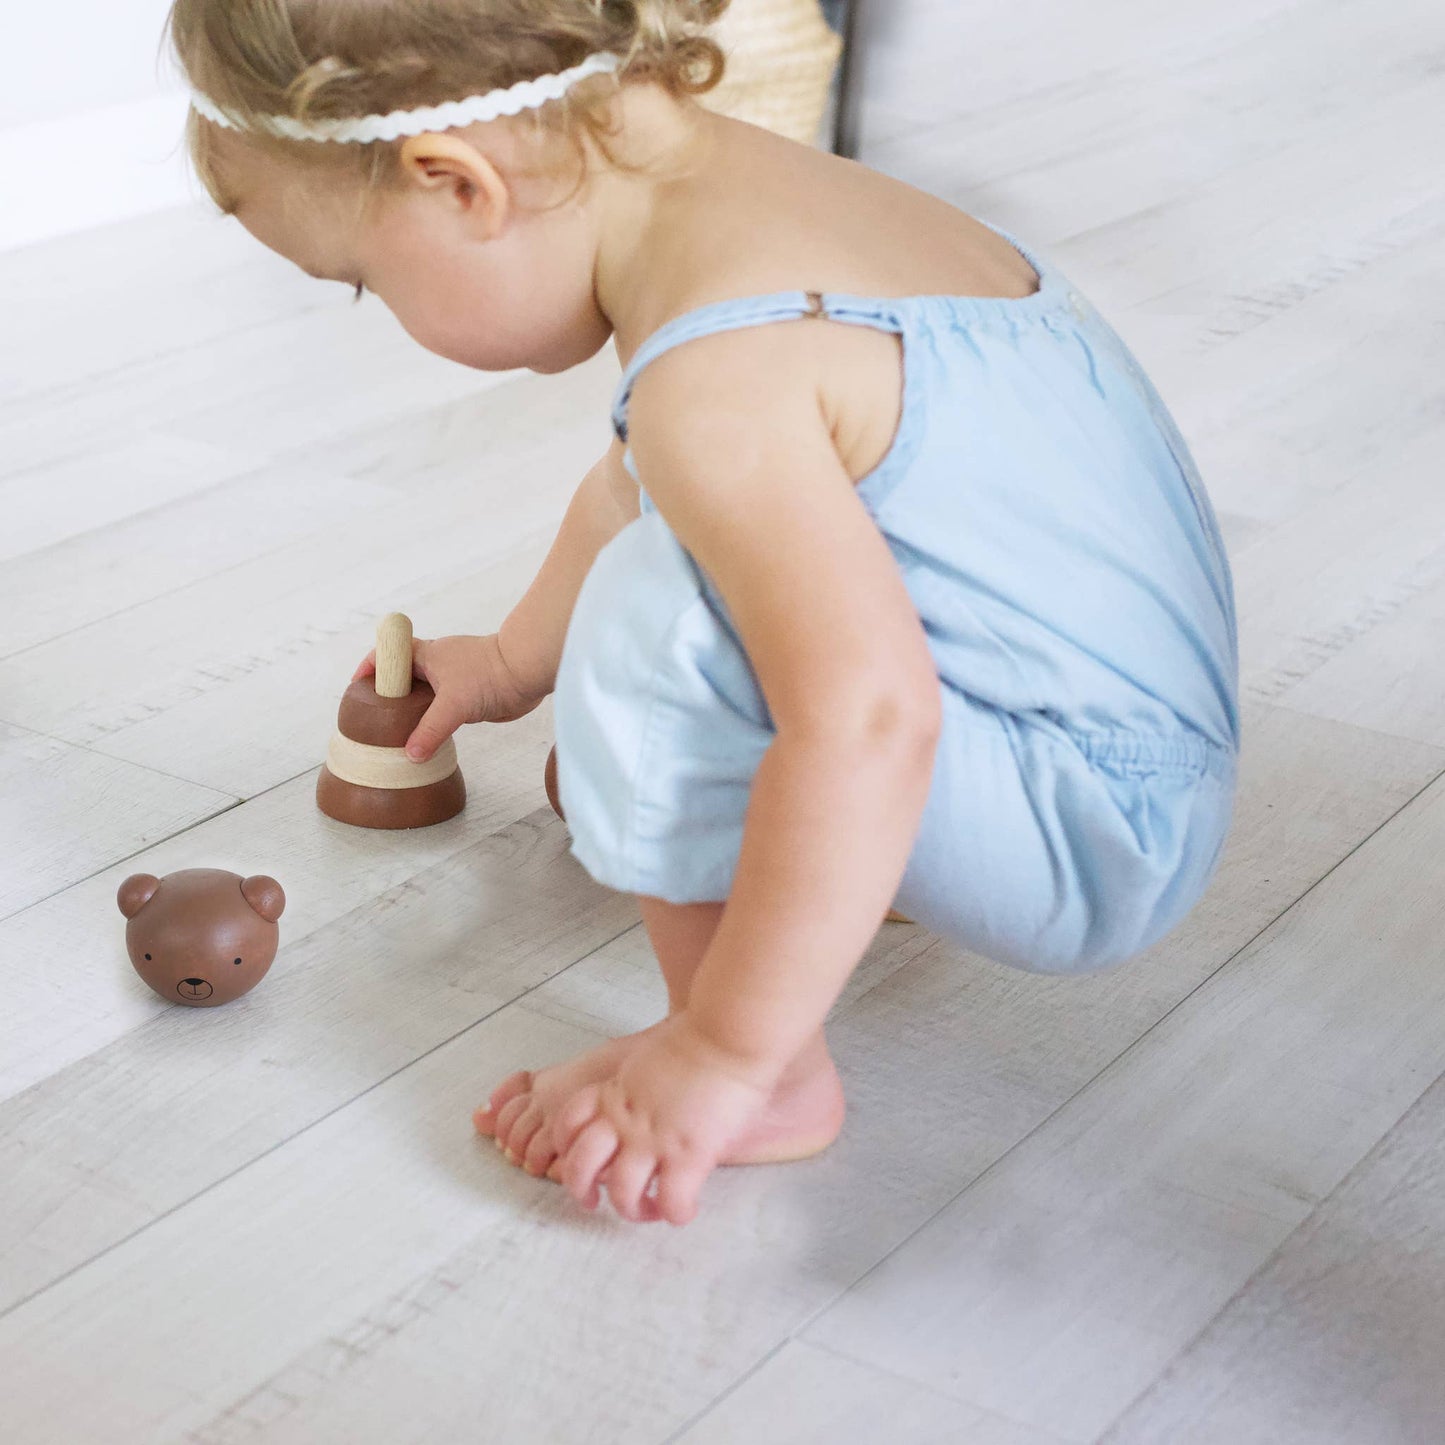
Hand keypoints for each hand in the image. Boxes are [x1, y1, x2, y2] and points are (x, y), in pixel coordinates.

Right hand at [351, 633, 542, 760]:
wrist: (527, 672)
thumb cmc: (489, 675)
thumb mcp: (453, 704)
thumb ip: (430, 730)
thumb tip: (411, 755)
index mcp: (427, 655)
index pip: (389, 653)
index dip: (371, 666)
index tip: (357, 686)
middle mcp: (437, 664)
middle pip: (404, 676)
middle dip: (389, 693)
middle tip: (374, 717)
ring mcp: (454, 679)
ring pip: (425, 693)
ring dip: (413, 709)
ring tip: (395, 732)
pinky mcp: (469, 695)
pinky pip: (443, 707)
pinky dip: (433, 718)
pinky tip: (427, 736)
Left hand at [550, 1014, 781, 1225]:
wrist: (727, 1032)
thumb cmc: (703, 1037)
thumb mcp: (654, 1058)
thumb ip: (643, 1083)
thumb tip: (652, 1096)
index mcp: (617, 1092)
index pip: (568, 1121)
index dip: (566, 1145)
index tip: (581, 1157)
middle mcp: (627, 1119)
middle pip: (580, 1164)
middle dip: (581, 1190)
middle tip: (595, 1201)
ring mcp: (654, 1139)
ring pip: (621, 1191)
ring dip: (632, 1210)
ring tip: (649, 1210)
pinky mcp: (688, 1154)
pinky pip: (672, 1201)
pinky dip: (676, 1214)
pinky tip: (686, 1211)